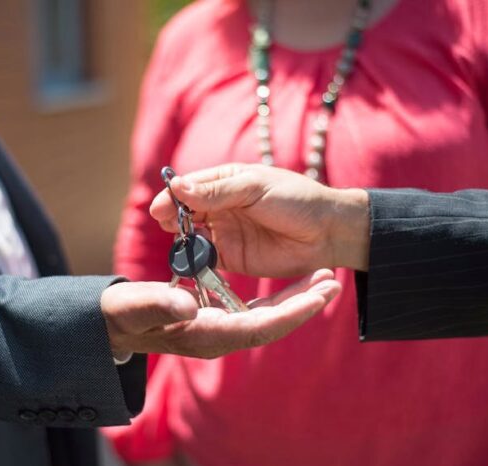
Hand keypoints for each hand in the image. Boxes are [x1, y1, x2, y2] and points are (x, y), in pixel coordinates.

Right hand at [101, 270, 339, 358]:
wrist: (112, 322)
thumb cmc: (120, 314)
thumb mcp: (134, 306)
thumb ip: (160, 303)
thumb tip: (189, 305)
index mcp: (204, 335)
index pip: (257, 327)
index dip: (289, 313)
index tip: (317, 298)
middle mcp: (219, 336)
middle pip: (271, 323)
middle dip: (303, 305)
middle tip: (333, 283)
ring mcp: (220, 329)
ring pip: (267, 316)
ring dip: (296, 299)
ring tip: (324, 279)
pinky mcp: (217, 319)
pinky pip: (255, 310)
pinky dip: (276, 298)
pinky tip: (292, 285)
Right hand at [150, 164, 370, 275]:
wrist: (328, 232)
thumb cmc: (296, 200)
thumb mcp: (255, 188)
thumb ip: (217, 191)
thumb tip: (177, 187)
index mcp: (225, 181)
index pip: (189, 187)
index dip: (172, 197)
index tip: (159, 209)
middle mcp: (220, 207)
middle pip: (185, 213)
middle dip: (173, 220)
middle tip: (167, 227)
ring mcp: (225, 233)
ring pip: (192, 236)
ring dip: (182, 241)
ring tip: (180, 244)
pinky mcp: (232, 258)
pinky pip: (206, 260)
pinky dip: (196, 262)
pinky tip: (191, 262)